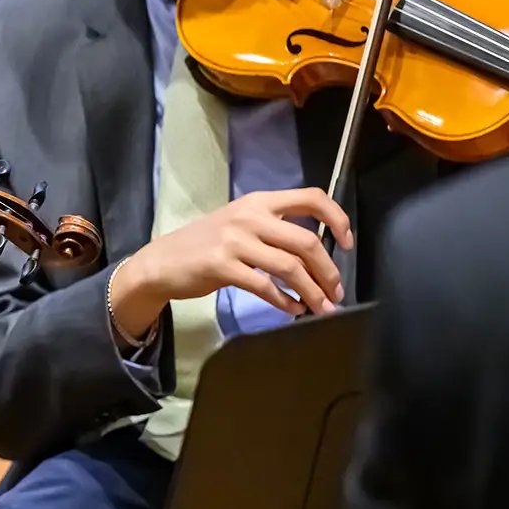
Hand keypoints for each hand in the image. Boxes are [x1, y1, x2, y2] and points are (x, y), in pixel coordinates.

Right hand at [109, 188, 353, 340]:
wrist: (161, 262)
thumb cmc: (204, 245)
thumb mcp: (239, 225)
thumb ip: (273, 230)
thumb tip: (316, 255)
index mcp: (258, 202)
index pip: (311, 198)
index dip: (337, 218)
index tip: (347, 242)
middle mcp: (248, 216)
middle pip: (306, 241)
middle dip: (328, 271)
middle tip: (336, 292)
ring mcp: (234, 240)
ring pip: (289, 267)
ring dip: (312, 291)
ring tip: (321, 307)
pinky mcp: (221, 265)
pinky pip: (265, 286)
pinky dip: (286, 302)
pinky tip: (293, 310)